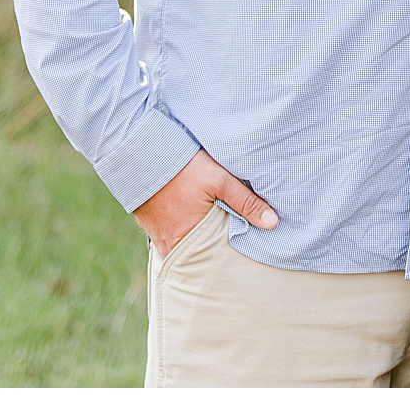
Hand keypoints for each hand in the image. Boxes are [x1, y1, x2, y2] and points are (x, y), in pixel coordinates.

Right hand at [133, 149, 276, 256]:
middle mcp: (169, 245)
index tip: (244, 259)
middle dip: (214, 256)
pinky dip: (183, 234)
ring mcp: (156, 236)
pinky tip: (191, 223)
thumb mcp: (217, 178)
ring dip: (198, 243)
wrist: (135, 148)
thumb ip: (245, 201)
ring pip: (185, 247)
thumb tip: (273, 223)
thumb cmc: (179, 164)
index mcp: (187, 240)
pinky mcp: (149, 224)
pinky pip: (171, 237)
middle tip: (232, 256)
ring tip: (215, 238)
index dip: (229, 260)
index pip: (214, 261)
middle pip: (198, 257)